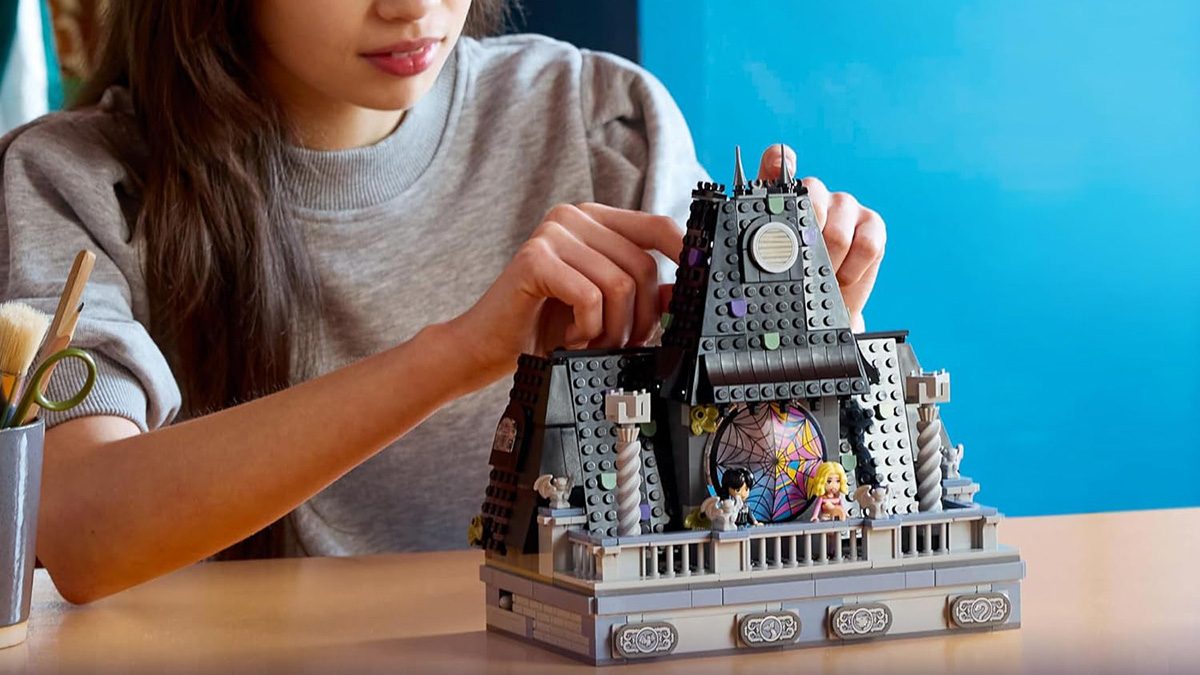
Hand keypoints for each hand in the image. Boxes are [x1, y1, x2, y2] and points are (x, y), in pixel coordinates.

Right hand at [449, 203, 681, 378]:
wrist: (486, 346)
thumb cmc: (544, 326)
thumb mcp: (604, 310)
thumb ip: (641, 295)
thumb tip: (681, 293)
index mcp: (595, 222)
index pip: (657, 226)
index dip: (685, 253)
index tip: (699, 282)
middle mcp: (575, 217)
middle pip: (643, 265)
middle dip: (639, 318)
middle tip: (619, 343)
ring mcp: (552, 233)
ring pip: (619, 286)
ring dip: (611, 329)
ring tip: (590, 343)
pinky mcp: (535, 258)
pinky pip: (590, 297)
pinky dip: (587, 329)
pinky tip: (570, 338)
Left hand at [758, 145, 885, 332]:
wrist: (823, 307)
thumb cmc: (793, 282)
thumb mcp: (768, 265)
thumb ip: (760, 246)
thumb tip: (758, 246)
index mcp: (782, 199)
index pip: (776, 164)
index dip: (778, 162)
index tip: (778, 167)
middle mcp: (814, 194)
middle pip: (812, 198)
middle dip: (805, 239)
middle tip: (799, 264)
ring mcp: (844, 207)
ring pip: (837, 232)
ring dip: (827, 264)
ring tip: (820, 275)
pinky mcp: (872, 224)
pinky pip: (867, 244)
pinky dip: (852, 269)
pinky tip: (842, 277)